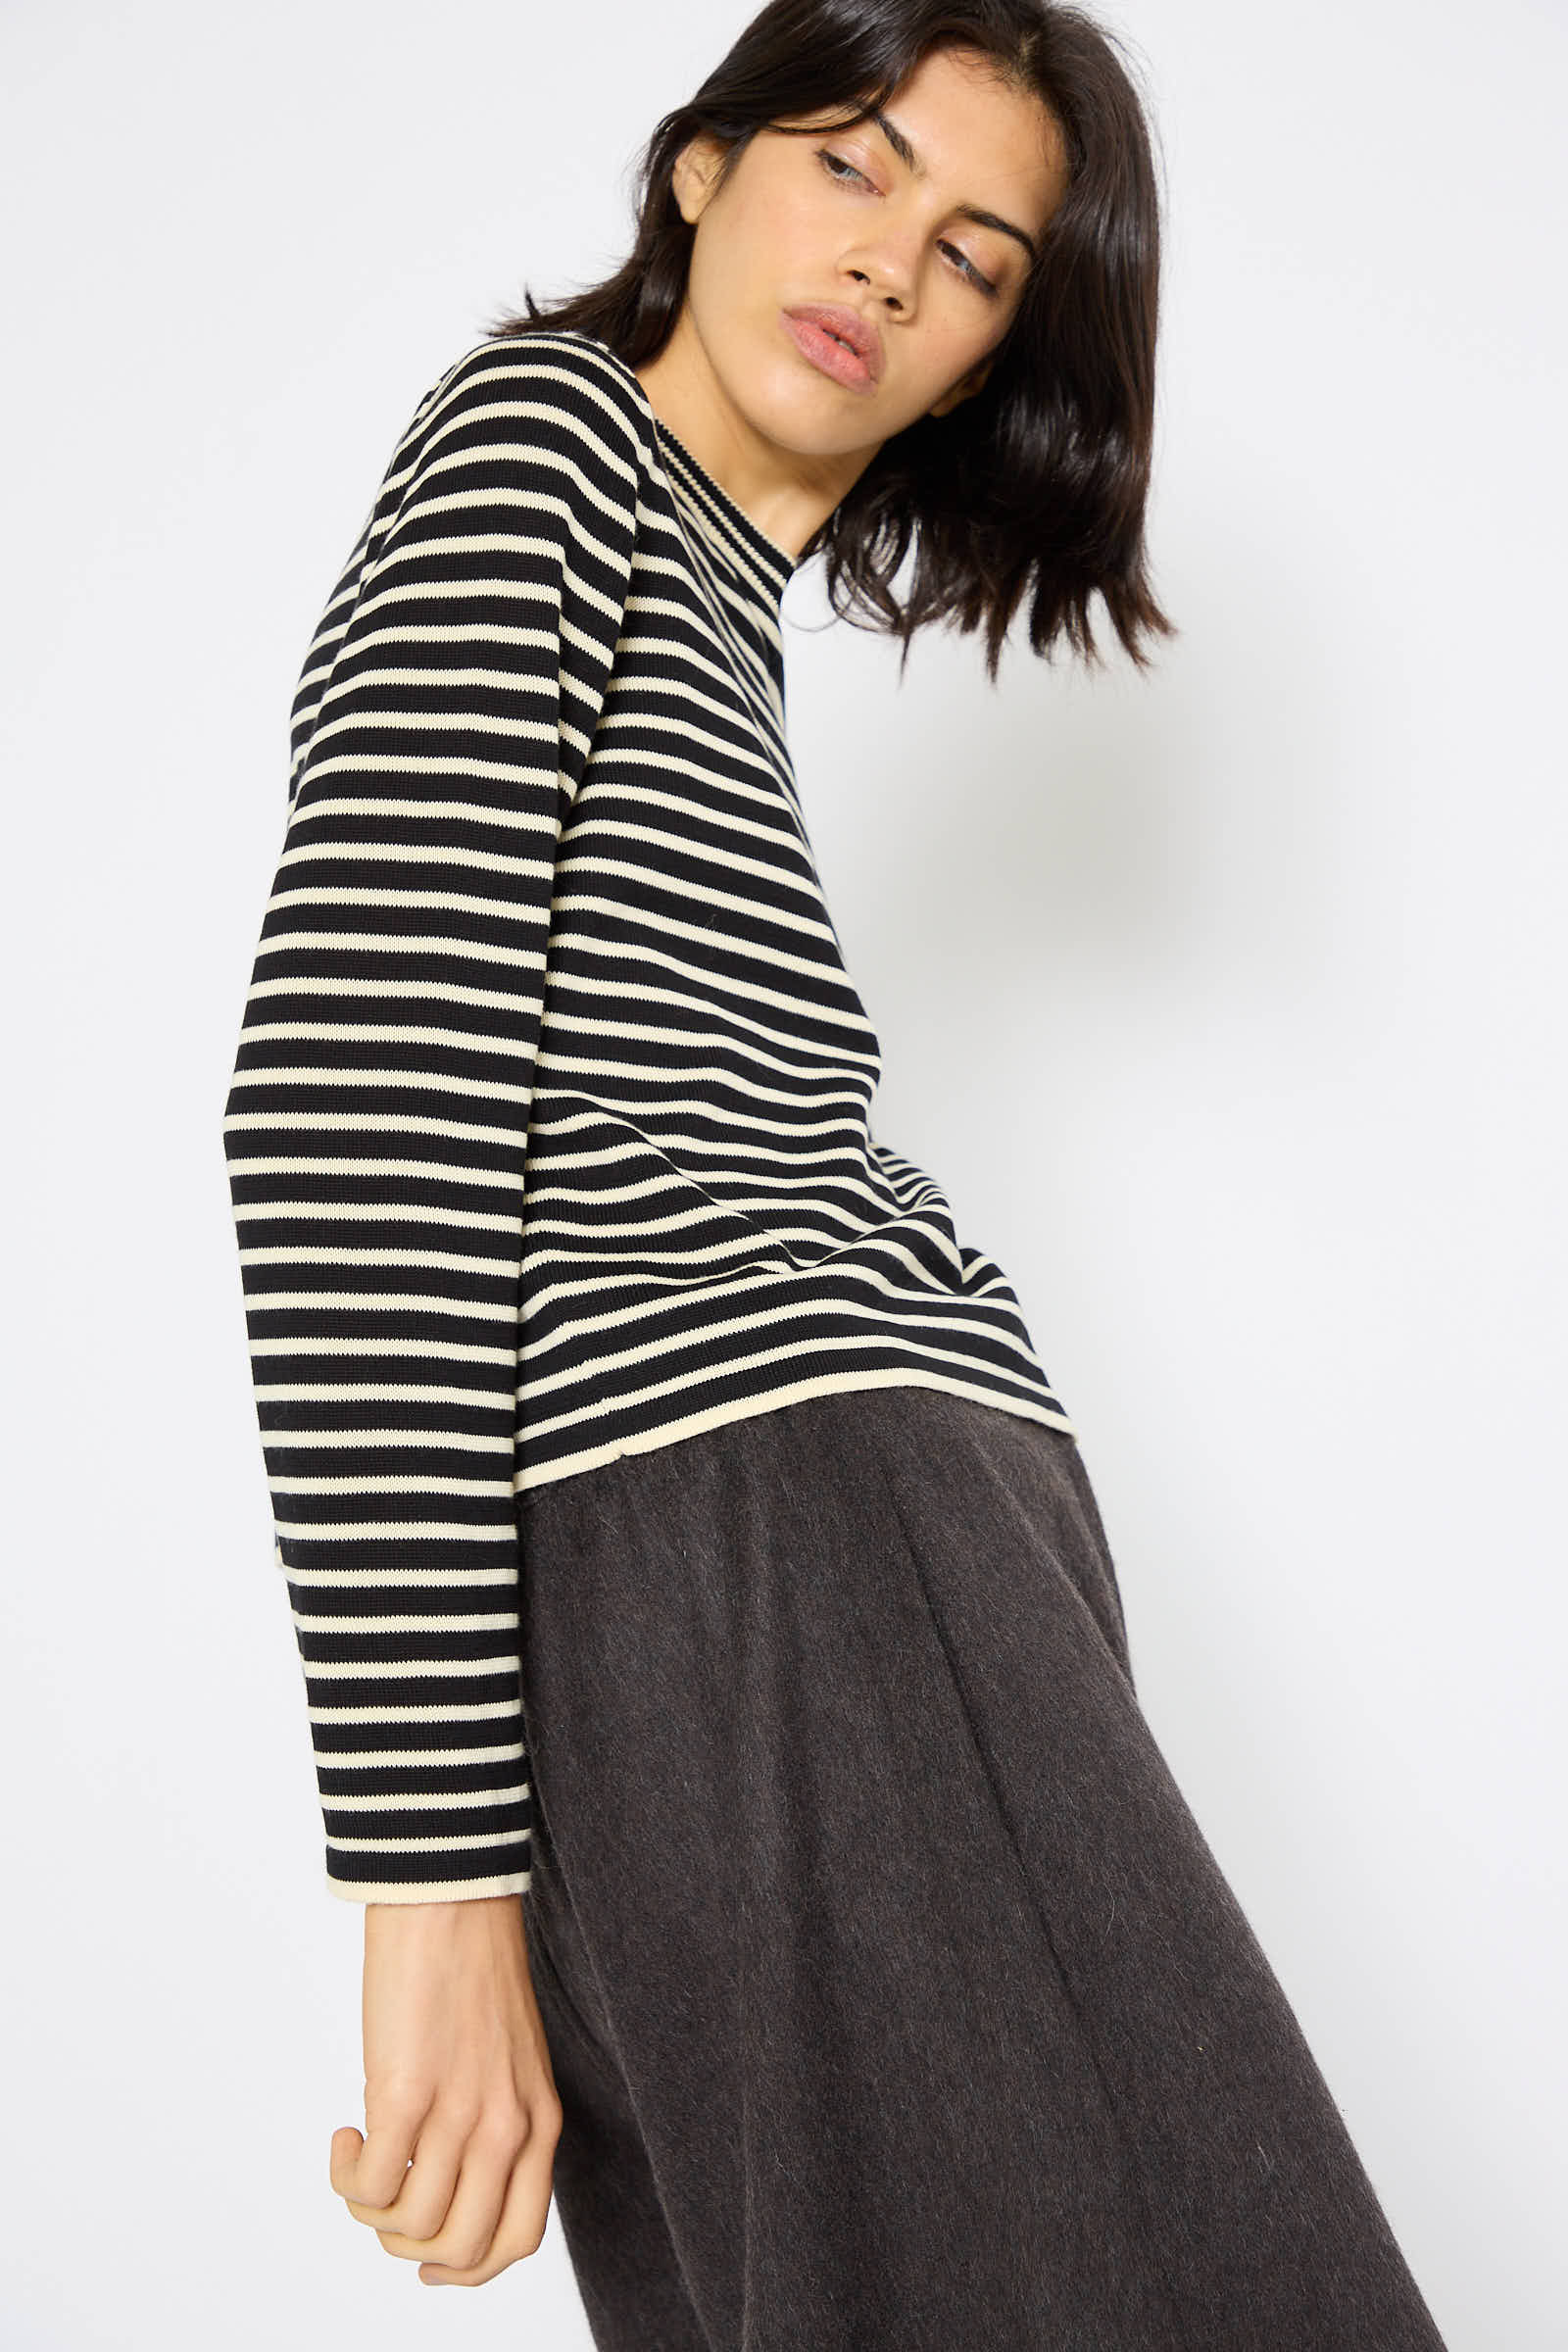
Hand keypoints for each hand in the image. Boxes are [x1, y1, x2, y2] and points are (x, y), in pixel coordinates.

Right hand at [328, 1895, 562, 2287]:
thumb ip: (495, 2124)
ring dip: (369, 2210)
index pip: (517, 2239)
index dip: (467, 2269)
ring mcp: (459, 2113)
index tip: (428, 2262)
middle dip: (408, 2247)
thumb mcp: (510, 2062)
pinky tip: (346, 2135)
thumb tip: (442, 2182)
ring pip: (411, 2226)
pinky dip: (348, 2177)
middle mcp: (508, 2128)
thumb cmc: (472, 1973)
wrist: (451, 1903)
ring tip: (361, 2158)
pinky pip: (372, 2183)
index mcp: (540, 2122)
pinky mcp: (405, 2093)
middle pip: (461, 2247)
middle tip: (382, 2205)